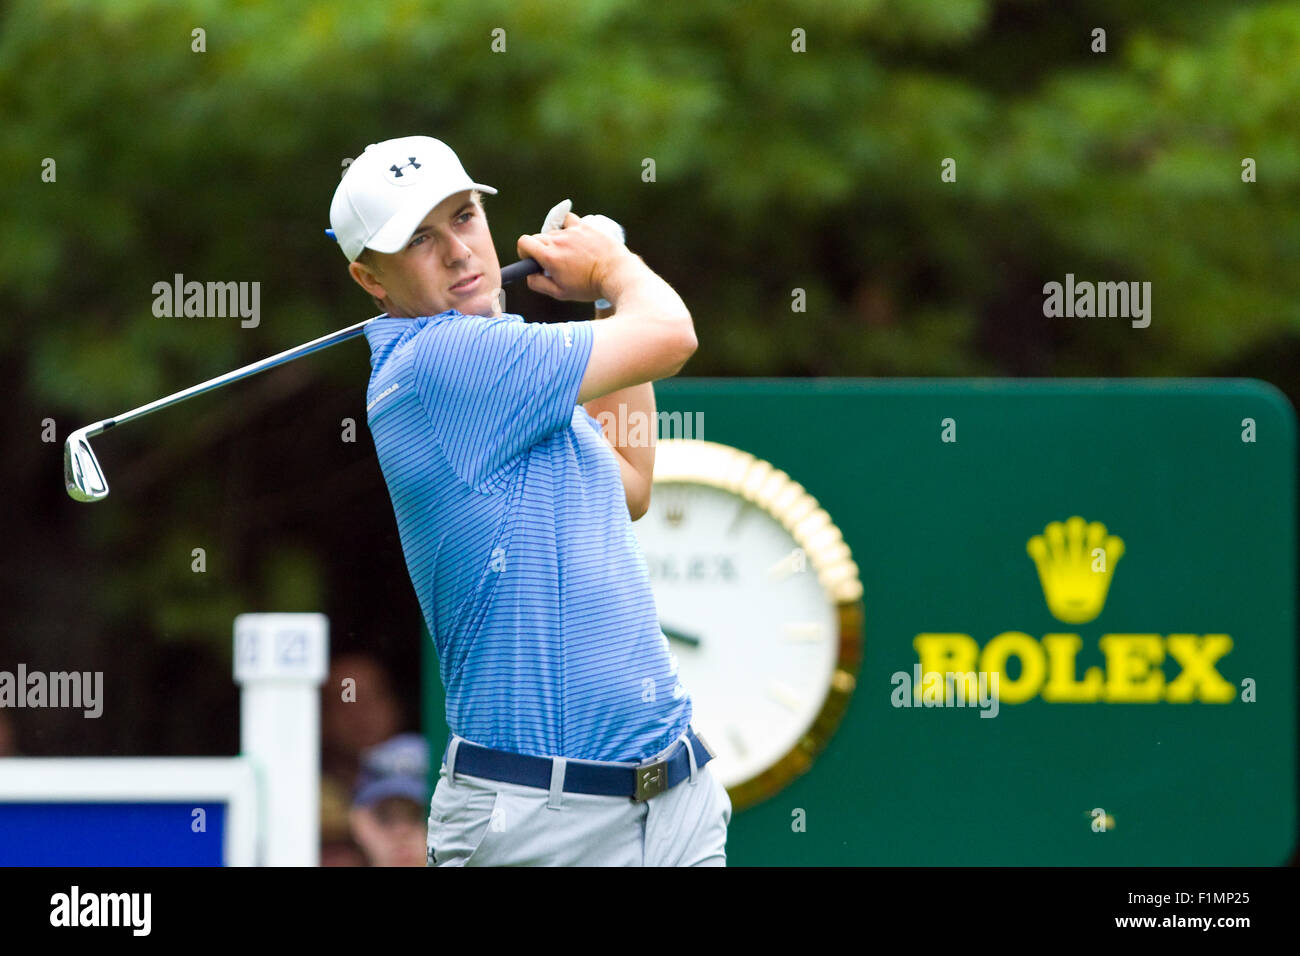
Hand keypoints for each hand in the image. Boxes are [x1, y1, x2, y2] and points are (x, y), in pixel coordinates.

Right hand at [516, 212, 638, 302]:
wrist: (616, 274)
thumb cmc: (589, 286)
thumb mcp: (561, 293)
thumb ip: (539, 284)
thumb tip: (529, 274)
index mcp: (549, 256)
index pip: (523, 243)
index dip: (525, 252)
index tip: (533, 260)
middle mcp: (558, 240)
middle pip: (537, 237)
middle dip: (540, 249)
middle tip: (554, 263)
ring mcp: (572, 231)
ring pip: (553, 231)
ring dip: (556, 241)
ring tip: (571, 254)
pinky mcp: (584, 226)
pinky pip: (568, 220)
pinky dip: (567, 226)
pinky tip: (573, 236)